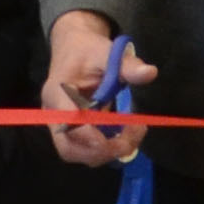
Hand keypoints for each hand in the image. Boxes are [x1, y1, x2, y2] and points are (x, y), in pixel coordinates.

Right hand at [42, 12, 152, 166]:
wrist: (73, 49)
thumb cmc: (87, 50)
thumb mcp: (106, 51)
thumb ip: (126, 64)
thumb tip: (149, 73)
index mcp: (56, 93)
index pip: (67, 123)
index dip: (91, 135)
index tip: (121, 133)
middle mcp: (54, 115)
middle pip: (68, 149)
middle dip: (102, 152)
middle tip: (131, 139)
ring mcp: (61, 126)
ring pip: (80, 154)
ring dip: (109, 151)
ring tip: (135, 130)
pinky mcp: (73, 132)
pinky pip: (88, 149)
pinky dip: (111, 147)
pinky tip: (129, 131)